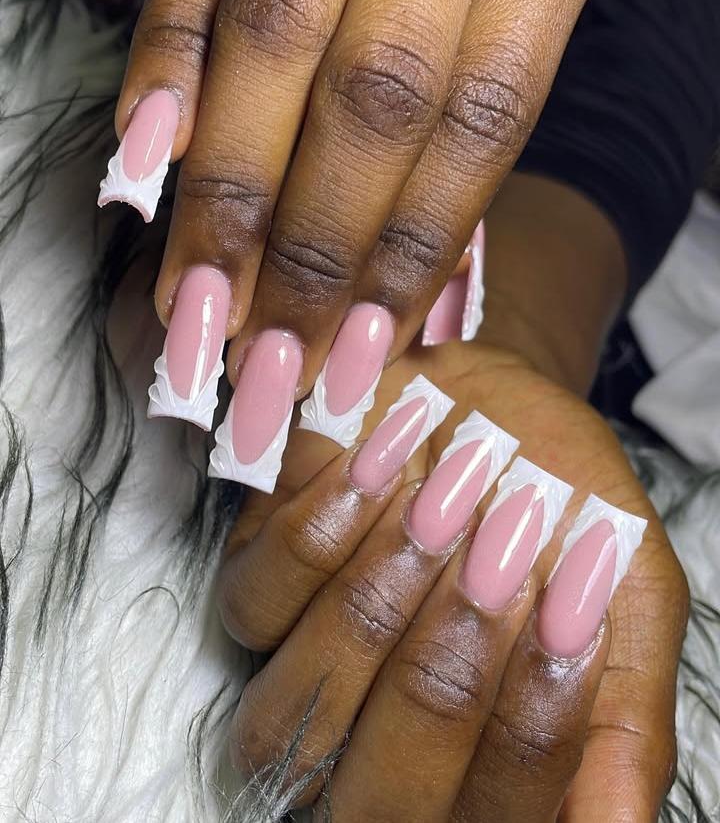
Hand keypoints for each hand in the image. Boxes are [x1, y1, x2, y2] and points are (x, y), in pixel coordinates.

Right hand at [110, 0, 629, 405]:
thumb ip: (473, 99)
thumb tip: (411, 288)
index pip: (480, 119)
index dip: (413, 250)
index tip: (359, 353)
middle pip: (376, 93)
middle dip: (312, 245)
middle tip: (266, 359)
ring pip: (277, 29)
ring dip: (229, 181)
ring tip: (201, 297)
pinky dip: (169, 45)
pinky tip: (146, 150)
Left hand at [218, 339, 687, 821]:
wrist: (499, 401)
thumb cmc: (564, 500)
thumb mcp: (630, 598)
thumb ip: (623, 721)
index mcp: (477, 765)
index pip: (494, 814)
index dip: (531, 725)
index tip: (574, 615)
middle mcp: (381, 740)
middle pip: (380, 795)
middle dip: (448, 668)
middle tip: (499, 558)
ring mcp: (307, 668)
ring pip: (301, 709)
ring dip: (379, 600)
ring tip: (439, 506)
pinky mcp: (257, 588)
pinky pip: (257, 605)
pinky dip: (325, 533)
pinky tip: (380, 470)